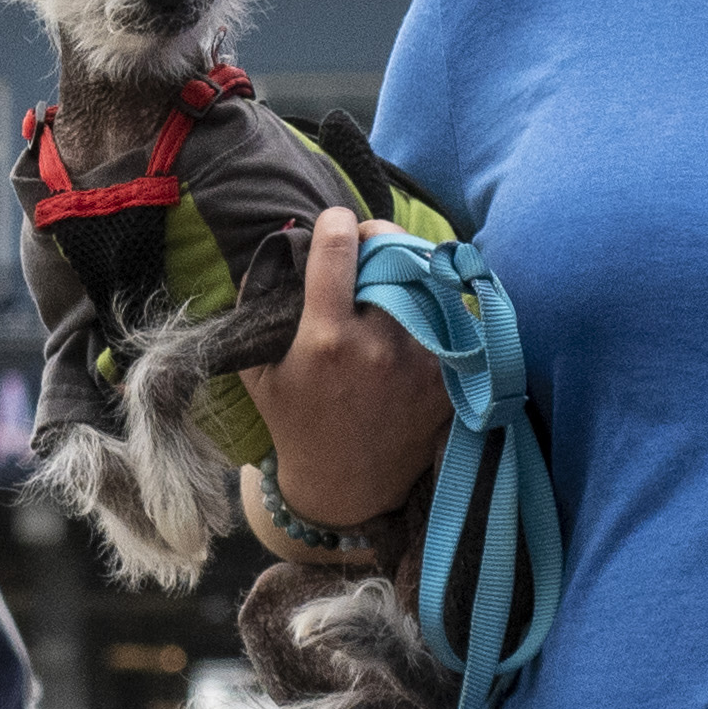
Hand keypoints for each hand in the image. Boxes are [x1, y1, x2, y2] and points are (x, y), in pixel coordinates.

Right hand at [239, 211, 447, 530]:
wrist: (346, 485)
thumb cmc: (296, 422)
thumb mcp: (258, 370)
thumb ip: (257, 309)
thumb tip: (274, 251)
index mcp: (327, 339)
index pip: (339, 250)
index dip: (337, 223)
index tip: (336, 223)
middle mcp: (379, 345)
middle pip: (393, 254)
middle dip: (380, 240)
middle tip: (371, 245)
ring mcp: (420, 361)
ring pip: (427, 280)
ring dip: (411, 270)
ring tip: (396, 277)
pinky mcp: (448, 377)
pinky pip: (450, 317)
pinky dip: (434, 305)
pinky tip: (417, 313)